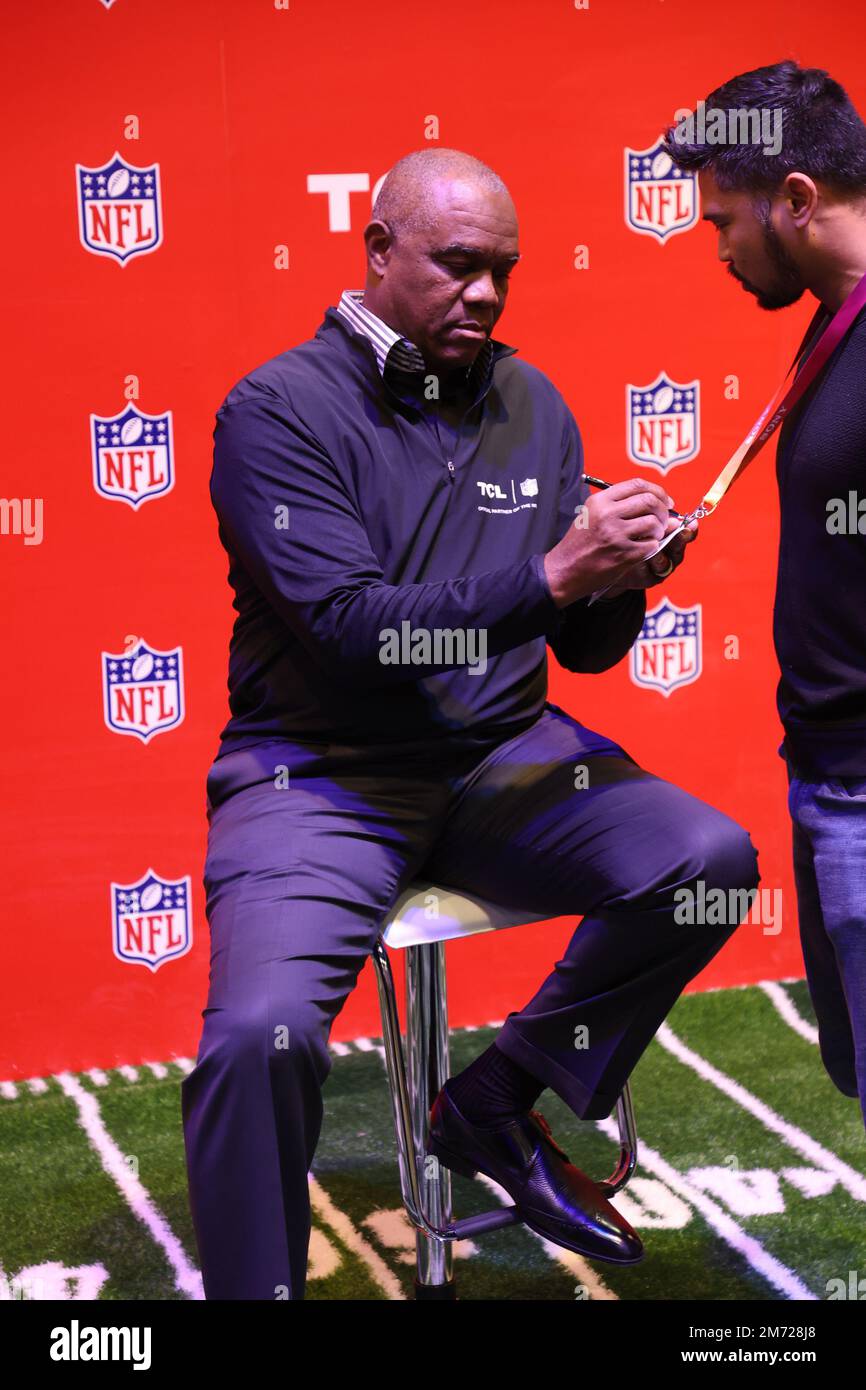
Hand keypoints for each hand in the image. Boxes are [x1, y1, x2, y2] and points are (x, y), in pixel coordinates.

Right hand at [544, 477, 678, 606]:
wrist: (565, 569)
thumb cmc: (582, 542)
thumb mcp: (593, 514)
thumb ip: (623, 506)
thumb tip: (664, 505)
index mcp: (600, 501)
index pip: (637, 485)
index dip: (657, 491)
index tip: (665, 501)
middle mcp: (607, 514)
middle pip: (649, 501)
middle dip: (663, 510)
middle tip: (663, 519)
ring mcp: (615, 535)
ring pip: (653, 523)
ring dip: (660, 530)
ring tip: (653, 535)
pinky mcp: (622, 554)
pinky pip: (651, 545)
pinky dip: (653, 547)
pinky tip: (644, 548)